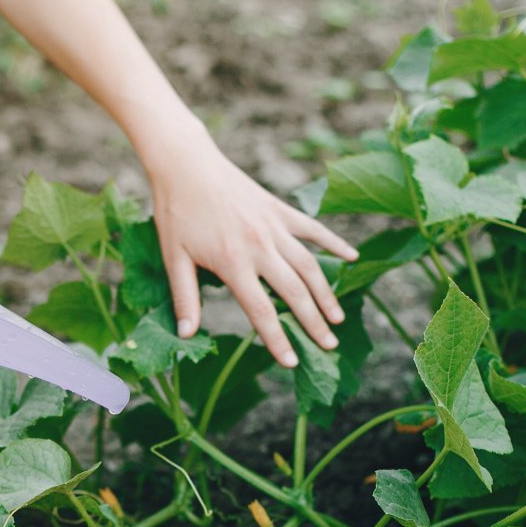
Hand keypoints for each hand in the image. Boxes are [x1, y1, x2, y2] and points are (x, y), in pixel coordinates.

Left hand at [148, 130, 356, 367]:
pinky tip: (352, 258)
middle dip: (314, 323)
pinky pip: (313, 229)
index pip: (261, 311)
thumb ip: (185, 298)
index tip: (291, 362)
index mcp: (233, 263)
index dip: (277, 339)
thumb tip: (187, 335)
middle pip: (295, 293)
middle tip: (329, 346)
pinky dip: (334, 243)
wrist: (185, 164)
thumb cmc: (176, 213)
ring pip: (310, 265)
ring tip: (338, 318)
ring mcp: (274, 226)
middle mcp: (260, 246)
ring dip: (327, 294)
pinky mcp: (280, 209)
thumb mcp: (173, 258)